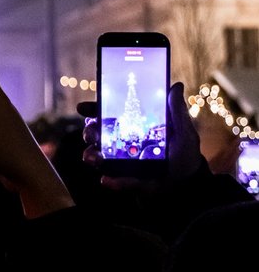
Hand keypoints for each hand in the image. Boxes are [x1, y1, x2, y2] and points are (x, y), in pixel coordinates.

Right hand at [78, 81, 202, 189]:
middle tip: (90, 134)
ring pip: (98, 156)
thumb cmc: (185, 154)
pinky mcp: (127, 180)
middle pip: (97, 133)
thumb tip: (176, 86)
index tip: (83, 108)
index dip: (93, 109)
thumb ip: (177, 111)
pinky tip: (107, 180)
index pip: (108, 114)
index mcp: (132, 127)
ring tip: (94, 158)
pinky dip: (111, 181)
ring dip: (91, 155)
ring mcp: (121, 162)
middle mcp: (122, 143)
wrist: (189, 185)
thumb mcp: (184, 131)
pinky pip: (116, 180)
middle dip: (89, 132)